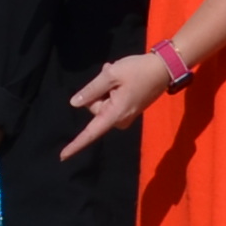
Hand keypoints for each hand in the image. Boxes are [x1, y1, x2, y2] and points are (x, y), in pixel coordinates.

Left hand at [52, 48, 168, 161]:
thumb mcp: (111, 75)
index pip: (91, 132)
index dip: (76, 144)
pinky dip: (111, 89)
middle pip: (93, 107)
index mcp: (115, 114)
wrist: (163, 69)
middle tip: (111, 77)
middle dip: (97, 91)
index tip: (62, 157)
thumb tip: (74, 103)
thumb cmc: (138, 71)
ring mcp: (125, 116)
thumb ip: (91, 90)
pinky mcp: (128, 110)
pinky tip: (120, 79)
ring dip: (105, 88)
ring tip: (118, 78)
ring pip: (101, 103)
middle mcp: (120, 120)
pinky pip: (110, 101)